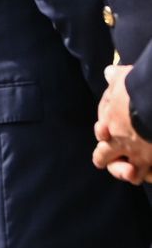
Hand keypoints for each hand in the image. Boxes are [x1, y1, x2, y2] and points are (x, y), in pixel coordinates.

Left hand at [93, 65, 151, 183]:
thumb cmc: (137, 88)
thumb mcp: (123, 78)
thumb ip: (115, 78)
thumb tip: (108, 72)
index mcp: (109, 124)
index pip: (101, 134)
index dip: (103, 133)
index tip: (105, 131)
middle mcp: (120, 142)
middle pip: (103, 158)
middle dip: (105, 159)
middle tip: (112, 159)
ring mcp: (139, 155)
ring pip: (129, 174)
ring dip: (128, 173)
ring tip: (132, 170)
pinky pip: (151, 175)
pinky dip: (151, 175)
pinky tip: (151, 172)